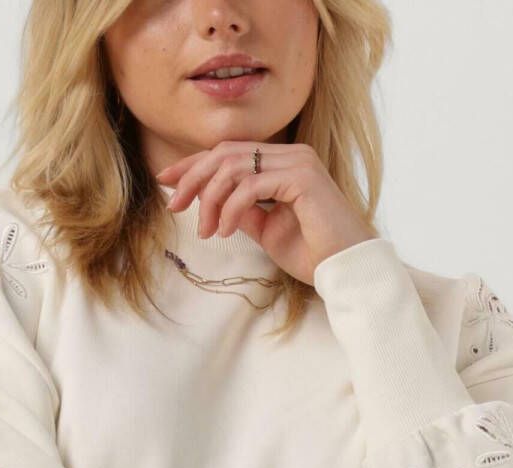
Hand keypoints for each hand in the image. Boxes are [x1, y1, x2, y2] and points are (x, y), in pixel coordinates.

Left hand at [155, 141, 377, 285]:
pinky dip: (230, 208)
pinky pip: (250, 186)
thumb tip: (213, 204)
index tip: (168, 183)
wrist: (344, 269)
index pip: (231, 154)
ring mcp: (298, 163)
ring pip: (234, 167)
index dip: (194, 165)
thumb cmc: (313, 253)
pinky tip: (222, 231)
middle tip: (174, 205)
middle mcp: (292, 155)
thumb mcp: (267, 231)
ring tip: (204, 230)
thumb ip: (243, 212)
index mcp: (284, 163)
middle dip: (193, 177)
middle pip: (226, 153)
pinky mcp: (301, 177)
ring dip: (210, 199)